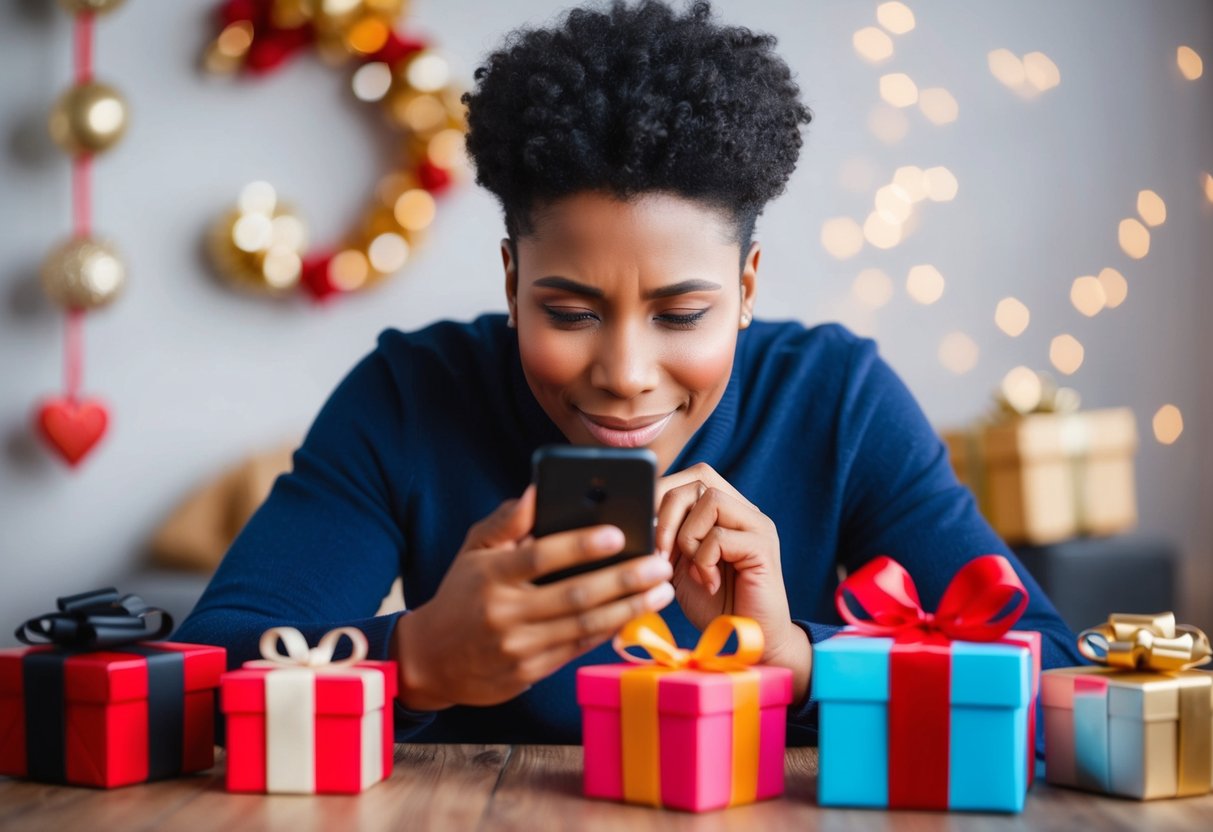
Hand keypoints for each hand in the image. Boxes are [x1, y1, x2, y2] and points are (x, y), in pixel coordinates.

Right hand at [393, 485, 674, 709]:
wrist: (430, 660)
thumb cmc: (461, 594)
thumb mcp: (472, 551)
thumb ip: (506, 521)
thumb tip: (537, 490)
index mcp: (490, 575)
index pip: (540, 557)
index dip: (580, 545)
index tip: (618, 534)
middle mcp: (504, 613)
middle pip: (574, 594)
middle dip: (623, 579)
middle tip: (659, 565)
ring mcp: (518, 647)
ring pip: (583, 625)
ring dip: (628, 608)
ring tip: (661, 591)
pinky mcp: (528, 673)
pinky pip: (577, 649)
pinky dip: (608, 630)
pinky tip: (635, 613)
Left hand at [655, 463, 810, 702]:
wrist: (750, 645)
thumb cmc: (713, 606)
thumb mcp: (678, 565)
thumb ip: (665, 537)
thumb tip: (634, 514)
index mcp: (726, 511)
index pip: (692, 476)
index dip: (663, 494)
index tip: (646, 531)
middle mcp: (745, 511)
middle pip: (699, 479)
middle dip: (668, 514)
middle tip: (661, 554)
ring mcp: (757, 526)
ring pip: (709, 500)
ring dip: (687, 537)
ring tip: (693, 570)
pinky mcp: (763, 546)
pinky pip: (720, 535)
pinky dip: (704, 561)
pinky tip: (710, 583)